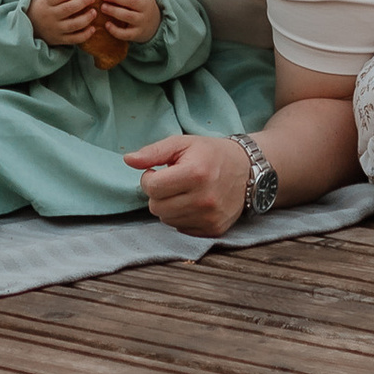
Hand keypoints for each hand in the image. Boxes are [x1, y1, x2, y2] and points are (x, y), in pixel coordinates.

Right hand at [30, 0, 100, 50]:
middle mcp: (50, 16)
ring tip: (94, 12)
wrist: (29, 25)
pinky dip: (85, 35)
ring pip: (73, 25)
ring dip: (86, 18)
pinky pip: (74, 39)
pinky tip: (92, 28)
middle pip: (68, 9)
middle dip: (82, 2)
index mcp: (46, 3)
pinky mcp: (59, 40)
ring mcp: (55, 29)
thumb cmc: (42, 7)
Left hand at [96, 0, 159, 50]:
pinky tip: (107, 24)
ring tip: (103, 7)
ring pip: (128, 16)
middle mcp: (147, 8)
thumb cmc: (141, 6)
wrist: (155, 26)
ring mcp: (142, 22)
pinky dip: (115, 30)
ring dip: (114, 11)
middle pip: (133, 1)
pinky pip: (126, 33)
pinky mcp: (137, 34)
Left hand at [124, 133, 248, 234]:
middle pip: (156, 207)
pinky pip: (181, 229)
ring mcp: (210, 217)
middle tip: (172, 181)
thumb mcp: (182, 143)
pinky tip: (193, 203)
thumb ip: (154, 152)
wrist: (246, 169)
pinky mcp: (214, 230)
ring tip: (184, 191)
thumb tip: (128, 160)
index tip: (159, 170)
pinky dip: (181, 217)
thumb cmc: (209, 153)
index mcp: (195, 173)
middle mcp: (204, 199)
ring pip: (167, 220)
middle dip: (158, 194)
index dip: (149, 178)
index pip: (152, 187)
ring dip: (169, 206)